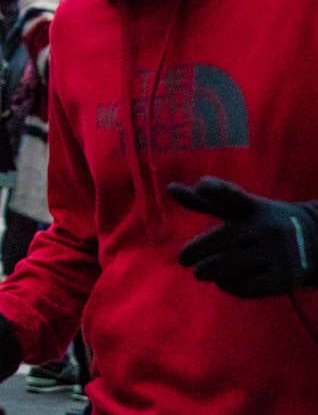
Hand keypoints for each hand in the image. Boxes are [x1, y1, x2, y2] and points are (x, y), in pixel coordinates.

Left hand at [168, 176, 317, 296]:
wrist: (314, 242)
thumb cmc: (260, 222)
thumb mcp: (238, 209)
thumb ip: (205, 201)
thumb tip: (169, 187)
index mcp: (253, 207)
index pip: (233, 196)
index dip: (216, 189)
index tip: (201, 186)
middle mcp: (266, 227)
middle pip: (222, 240)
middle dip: (196, 251)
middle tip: (182, 260)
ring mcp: (277, 253)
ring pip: (231, 266)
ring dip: (209, 271)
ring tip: (201, 273)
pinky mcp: (283, 278)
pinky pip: (247, 286)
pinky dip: (229, 286)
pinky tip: (224, 282)